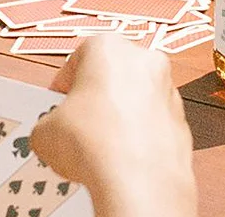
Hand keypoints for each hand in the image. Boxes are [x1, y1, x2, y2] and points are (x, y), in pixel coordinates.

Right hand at [30, 36, 195, 216]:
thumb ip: (49, 121)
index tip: (56, 104)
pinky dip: (137, 135)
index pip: (78, 59)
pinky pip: (151, 122)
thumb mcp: (45, 131)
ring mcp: (166, 86)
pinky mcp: (179, 116)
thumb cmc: (96, 143)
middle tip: (74, 127)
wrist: (138, 177)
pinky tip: (118, 157)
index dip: (62, 86)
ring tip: (94, 148)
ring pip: (134, 97)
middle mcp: (143, 59)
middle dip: (92, 100)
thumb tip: (52, 132)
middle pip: (110, 76)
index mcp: (108, 47)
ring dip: (117, 117)